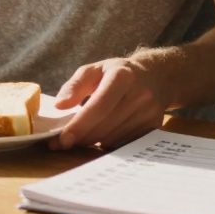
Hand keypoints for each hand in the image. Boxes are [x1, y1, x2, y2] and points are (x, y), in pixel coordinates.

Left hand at [48, 57, 168, 150]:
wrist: (155, 76)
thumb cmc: (116, 73)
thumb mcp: (94, 70)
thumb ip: (74, 86)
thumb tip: (59, 105)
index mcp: (122, 76)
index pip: (99, 106)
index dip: (80, 125)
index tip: (63, 139)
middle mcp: (140, 95)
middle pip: (105, 126)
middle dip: (82, 137)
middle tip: (63, 142)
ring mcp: (149, 112)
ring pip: (114, 138)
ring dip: (93, 141)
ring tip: (80, 137)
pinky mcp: (154, 127)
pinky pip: (124, 143)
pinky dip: (108, 144)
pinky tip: (99, 137)